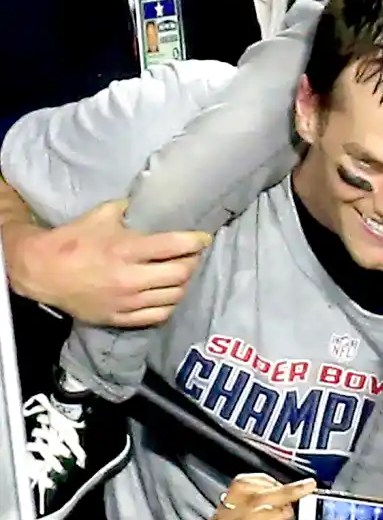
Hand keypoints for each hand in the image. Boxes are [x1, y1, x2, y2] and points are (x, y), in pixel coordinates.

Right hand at [10, 199, 210, 327]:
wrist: (42, 272)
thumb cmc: (73, 240)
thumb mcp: (101, 215)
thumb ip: (128, 208)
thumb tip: (146, 201)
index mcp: (127, 249)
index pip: (175, 246)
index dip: (196, 241)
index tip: (204, 238)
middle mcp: (130, 278)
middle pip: (181, 274)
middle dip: (192, 262)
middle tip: (192, 255)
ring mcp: (126, 301)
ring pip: (174, 296)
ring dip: (183, 283)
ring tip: (181, 274)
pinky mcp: (120, 317)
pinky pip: (158, 315)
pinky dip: (169, 304)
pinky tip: (168, 294)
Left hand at [154, 474, 321, 519]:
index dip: (270, 512)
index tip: (292, 511)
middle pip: (250, 498)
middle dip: (282, 491)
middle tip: (308, 487)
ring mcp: (219, 511)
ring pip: (244, 486)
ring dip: (271, 484)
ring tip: (291, 490)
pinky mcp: (222, 503)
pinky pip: (240, 484)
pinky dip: (261, 481)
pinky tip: (275, 488)